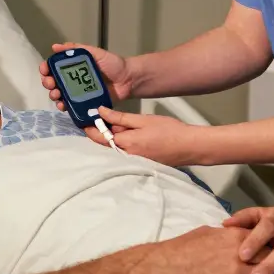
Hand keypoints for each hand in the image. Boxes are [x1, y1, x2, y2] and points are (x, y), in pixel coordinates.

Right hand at [40, 43, 134, 109]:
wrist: (128, 79)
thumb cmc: (113, 64)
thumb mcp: (95, 52)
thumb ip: (76, 48)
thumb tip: (56, 46)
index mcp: (73, 67)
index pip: (54, 68)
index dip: (46, 69)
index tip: (44, 69)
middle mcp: (73, 80)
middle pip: (53, 82)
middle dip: (48, 83)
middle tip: (50, 83)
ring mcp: (78, 93)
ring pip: (59, 95)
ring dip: (54, 95)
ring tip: (56, 94)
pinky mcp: (84, 104)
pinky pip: (71, 106)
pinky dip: (64, 106)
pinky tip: (63, 105)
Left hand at [88, 106, 204, 166]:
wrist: (189, 146)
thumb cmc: (168, 130)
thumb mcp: (142, 120)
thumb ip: (120, 117)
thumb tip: (100, 111)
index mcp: (125, 144)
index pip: (99, 138)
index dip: (90, 128)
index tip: (84, 118)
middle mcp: (126, 156)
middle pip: (106, 143)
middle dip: (101, 131)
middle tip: (100, 115)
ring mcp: (133, 161)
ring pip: (115, 147)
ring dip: (112, 136)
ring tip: (114, 120)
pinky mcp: (140, 162)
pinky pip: (125, 151)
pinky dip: (122, 142)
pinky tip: (128, 132)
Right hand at [128, 226, 262, 273]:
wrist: (163, 266)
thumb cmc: (182, 248)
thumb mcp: (207, 232)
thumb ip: (228, 235)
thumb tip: (238, 236)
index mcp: (235, 236)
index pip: (267, 241)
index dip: (273, 250)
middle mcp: (239, 252)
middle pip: (271, 259)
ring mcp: (235, 272)